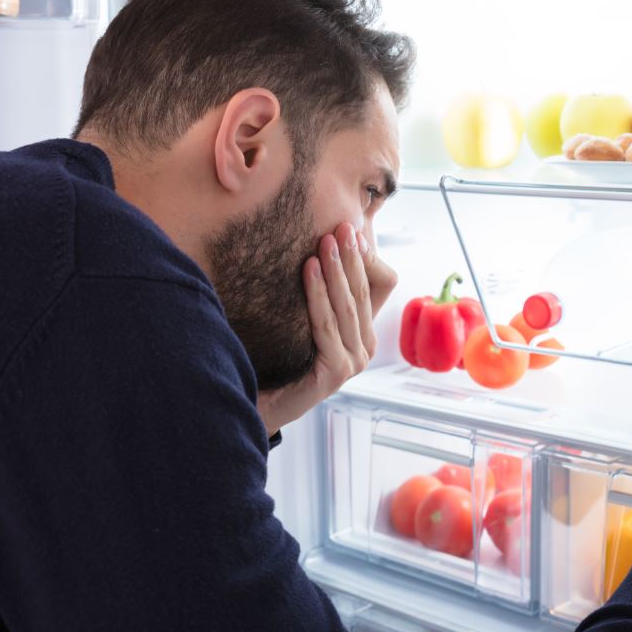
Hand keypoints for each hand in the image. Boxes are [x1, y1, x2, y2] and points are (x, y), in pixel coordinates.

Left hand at [257, 223, 396, 433]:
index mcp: (362, 336)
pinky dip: (317, 293)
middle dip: (351, 257)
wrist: (259, 405)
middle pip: (361, 294)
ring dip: (336, 269)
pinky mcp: (336, 372)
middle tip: (342, 226)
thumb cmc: (280, 361)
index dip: (364, 261)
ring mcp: (354, 363)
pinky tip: (309, 268)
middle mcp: (364, 349)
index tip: (352, 232)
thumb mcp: (304, 322)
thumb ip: (319, 297)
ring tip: (325, 240)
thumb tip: (317, 249)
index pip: (373, 290)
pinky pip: (326, 324)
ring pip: (346, 306)